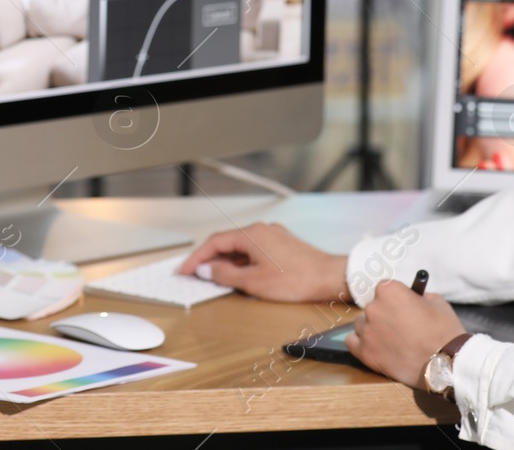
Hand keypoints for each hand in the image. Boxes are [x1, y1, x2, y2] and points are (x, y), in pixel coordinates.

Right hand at [177, 222, 348, 302]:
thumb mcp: (253, 282)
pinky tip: (239, 275)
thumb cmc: (296, 280)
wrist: (329, 277)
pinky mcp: (282, 245)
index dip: (196, 257)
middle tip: (193, 274)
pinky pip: (254, 250)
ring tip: (214, 278)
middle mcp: (262, 230)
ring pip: (241, 247)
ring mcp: (273, 236)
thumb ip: (226, 275)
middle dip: (209, 258)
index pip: (215, 242)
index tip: (184, 270)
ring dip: (226, 261)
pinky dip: (242, 261)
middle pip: (227, 242)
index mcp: (252, 234)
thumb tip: (206, 270)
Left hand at [344, 280, 467, 389]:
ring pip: (361, 323)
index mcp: (389, 291)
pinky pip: (352, 341)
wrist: (445, 363)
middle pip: (372, 306)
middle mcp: (373, 307)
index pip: (384, 288)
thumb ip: (417, 296)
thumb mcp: (436, 301)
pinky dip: (360, 342)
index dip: (394, 298)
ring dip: (372, 327)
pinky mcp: (365, 353)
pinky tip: (373, 345)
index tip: (401, 306)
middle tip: (399, 326)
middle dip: (384, 314)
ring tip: (389, 339)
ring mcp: (367, 331)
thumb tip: (411, 298)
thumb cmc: (444, 330)